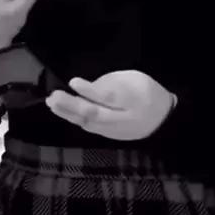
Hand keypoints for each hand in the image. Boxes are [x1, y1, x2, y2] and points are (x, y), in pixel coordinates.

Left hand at [46, 71, 176, 139]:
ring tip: (52, 103)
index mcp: (130, 101)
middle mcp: (120, 120)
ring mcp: (113, 130)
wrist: (162, 119)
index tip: (73, 82)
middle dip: (71, 105)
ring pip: (88, 122)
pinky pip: (89, 127)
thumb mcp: (133, 80)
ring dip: (68, 113)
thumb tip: (85, 86)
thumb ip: (111, 84)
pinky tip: (64, 112)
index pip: (107, 97)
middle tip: (54, 96)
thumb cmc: (146, 93)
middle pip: (93, 113)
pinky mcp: (108, 134)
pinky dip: (75, 119)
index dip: (90, 91)